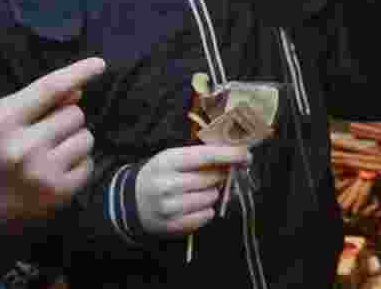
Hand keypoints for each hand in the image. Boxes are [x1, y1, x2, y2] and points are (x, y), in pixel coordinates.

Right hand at [0, 57, 105, 226]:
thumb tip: (77, 90)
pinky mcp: (59, 192)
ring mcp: (42, 173)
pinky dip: (78, 164)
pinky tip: (56, 170)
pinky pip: (89, 163)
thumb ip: (35, 101)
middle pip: (75, 113)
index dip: (77, 73)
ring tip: (50, 153)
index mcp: (2, 124)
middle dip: (66, 119)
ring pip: (86, 137)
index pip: (49, 89)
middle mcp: (22, 148)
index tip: (99, 64)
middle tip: (44, 134)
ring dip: (74, 141)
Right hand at [134, 145, 251, 235]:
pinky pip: (206, 215)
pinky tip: (193, 205)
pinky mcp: (174, 225)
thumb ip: (201, 155)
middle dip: (219, 175)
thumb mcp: (173, 157)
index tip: (247, 154)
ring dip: (212, 193)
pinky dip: (206, 209)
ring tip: (197, 191)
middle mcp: (168, 184)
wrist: (133, 201)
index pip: (205, 156)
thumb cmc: (161, 174)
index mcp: (168, 161)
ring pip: (211, 197)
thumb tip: (236, 154)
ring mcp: (170, 207)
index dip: (229, 154)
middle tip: (213, 174)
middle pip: (212, 178)